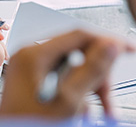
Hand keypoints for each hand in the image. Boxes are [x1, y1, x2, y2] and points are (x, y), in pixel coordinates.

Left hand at [0, 30, 132, 119]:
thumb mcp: (67, 100)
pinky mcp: (29, 79)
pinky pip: (59, 77)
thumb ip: (90, 70)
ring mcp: (27, 67)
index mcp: (33, 54)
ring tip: (97, 109)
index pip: (77, 35)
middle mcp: (28, 55)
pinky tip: (77, 110)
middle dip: (96, 73)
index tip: (127, 49)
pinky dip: (74, 92)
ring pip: (69, 66)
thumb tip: (109, 45)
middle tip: (108, 99)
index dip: (106, 41)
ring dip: (88, 86)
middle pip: (74, 51)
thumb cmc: (27, 125)